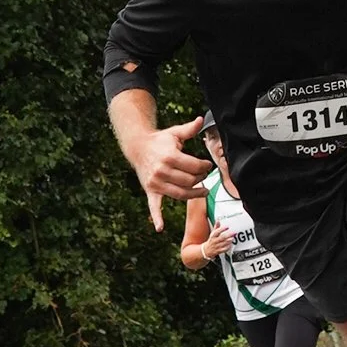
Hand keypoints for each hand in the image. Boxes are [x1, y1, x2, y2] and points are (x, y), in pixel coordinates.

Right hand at [128, 113, 209, 229]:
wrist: (138, 147)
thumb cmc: (160, 140)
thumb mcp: (175, 133)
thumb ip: (190, 129)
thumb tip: (202, 119)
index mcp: (170, 156)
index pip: (194, 166)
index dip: (204, 167)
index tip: (208, 166)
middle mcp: (162, 171)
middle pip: (189, 181)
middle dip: (200, 179)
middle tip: (205, 176)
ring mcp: (155, 182)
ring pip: (180, 194)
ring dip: (193, 194)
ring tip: (204, 192)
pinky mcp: (150, 190)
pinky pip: (154, 206)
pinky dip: (157, 218)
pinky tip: (160, 228)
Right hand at [200, 224, 234, 259]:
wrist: (206, 250)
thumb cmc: (211, 240)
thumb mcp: (212, 233)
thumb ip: (216, 227)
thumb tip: (218, 221)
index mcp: (213, 236)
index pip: (217, 232)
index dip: (222, 229)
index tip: (227, 227)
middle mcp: (215, 241)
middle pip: (222, 237)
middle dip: (228, 235)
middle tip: (233, 233)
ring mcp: (217, 246)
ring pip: (223, 243)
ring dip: (229, 241)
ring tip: (233, 237)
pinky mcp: (219, 251)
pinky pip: (224, 249)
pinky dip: (228, 247)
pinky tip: (231, 244)